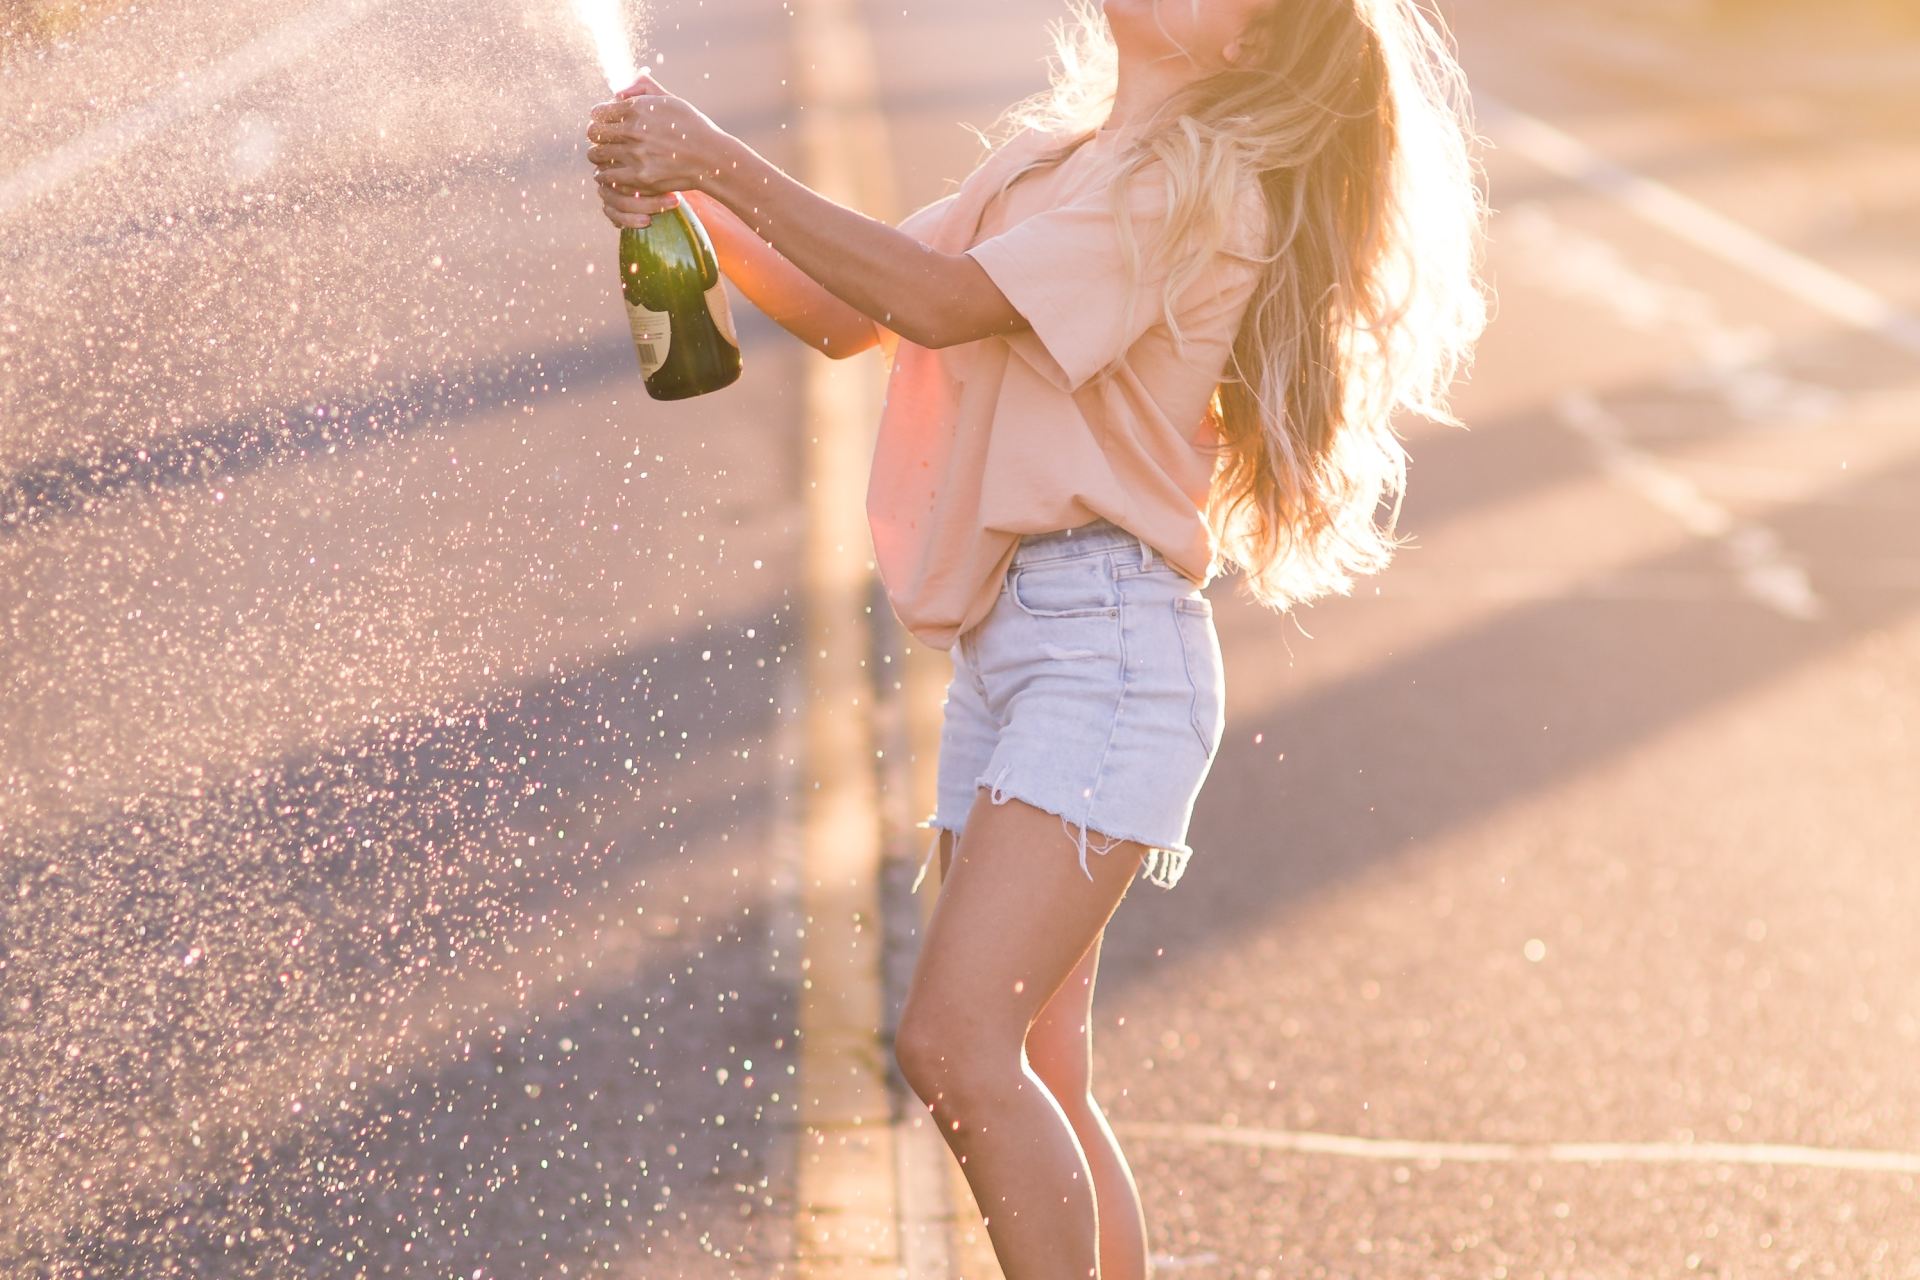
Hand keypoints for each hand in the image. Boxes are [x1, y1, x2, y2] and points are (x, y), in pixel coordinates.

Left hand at [585, 71, 733, 226]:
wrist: (711, 158)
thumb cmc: (691, 126)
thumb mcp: (670, 99)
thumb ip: (642, 87)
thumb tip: (618, 92)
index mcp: (638, 109)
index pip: (598, 112)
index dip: (600, 117)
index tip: (606, 123)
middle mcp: (633, 131)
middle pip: (593, 133)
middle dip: (596, 136)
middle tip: (604, 140)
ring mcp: (636, 155)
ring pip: (597, 155)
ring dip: (600, 155)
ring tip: (607, 157)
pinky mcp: (640, 178)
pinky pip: (608, 176)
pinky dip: (606, 174)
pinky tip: (614, 173)